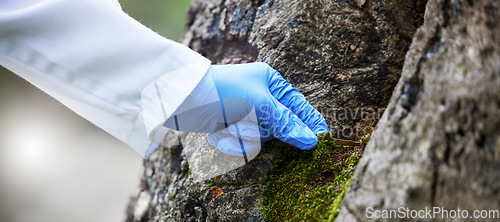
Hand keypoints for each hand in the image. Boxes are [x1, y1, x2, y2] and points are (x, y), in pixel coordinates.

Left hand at [164, 62, 328, 155]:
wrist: (182, 100)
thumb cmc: (222, 92)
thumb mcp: (258, 104)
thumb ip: (286, 123)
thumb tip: (312, 141)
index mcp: (272, 83)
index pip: (300, 107)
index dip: (310, 124)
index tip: (321, 141)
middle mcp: (261, 98)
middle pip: (278, 129)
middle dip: (258, 132)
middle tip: (242, 126)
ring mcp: (246, 115)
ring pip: (258, 140)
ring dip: (240, 138)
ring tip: (225, 127)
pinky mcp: (232, 127)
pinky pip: (242, 145)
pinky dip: (229, 142)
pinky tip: (216, 133)